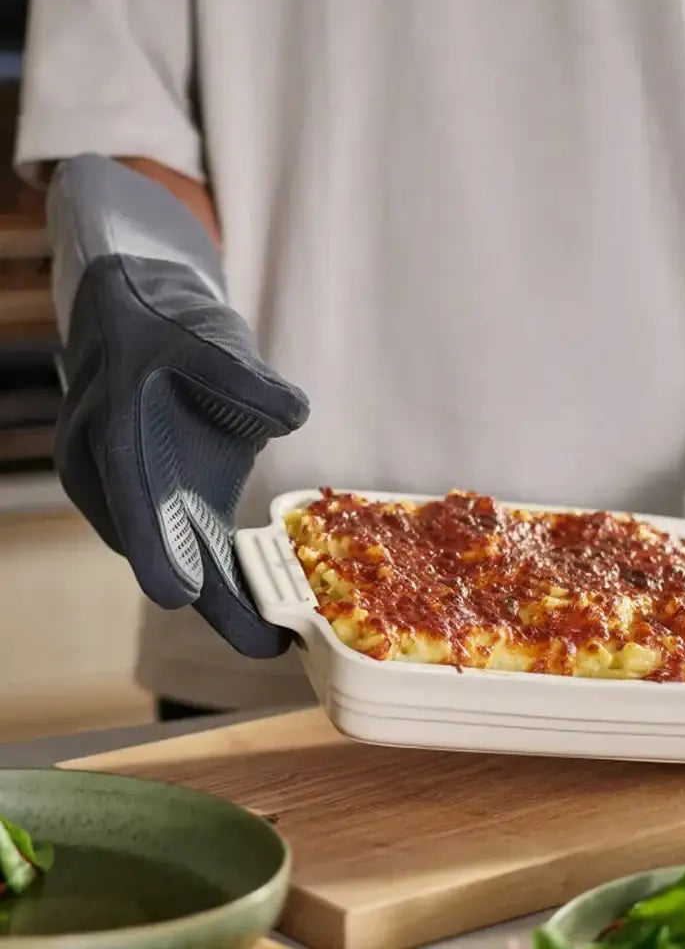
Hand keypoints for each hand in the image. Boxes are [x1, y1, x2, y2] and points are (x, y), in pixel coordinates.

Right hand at [50, 157, 308, 657]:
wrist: (142, 321)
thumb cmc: (169, 326)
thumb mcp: (204, 337)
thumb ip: (243, 376)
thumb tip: (292, 414)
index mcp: (112, 433)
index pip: (131, 497)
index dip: (156, 547)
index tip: (179, 594)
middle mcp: (113, 476)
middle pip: (159, 548)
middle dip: (208, 600)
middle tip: (262, 643)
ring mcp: (136, 495)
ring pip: (178, 555)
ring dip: (222, 597)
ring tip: (276, 635)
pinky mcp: (167, 500)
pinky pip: (194, 546)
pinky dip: (227, 575)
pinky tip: (269, 603)